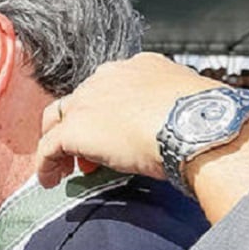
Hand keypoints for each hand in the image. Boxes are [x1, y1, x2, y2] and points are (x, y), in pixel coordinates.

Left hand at [36, 53, 217, 188]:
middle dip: (80, 128)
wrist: (195, 126)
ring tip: (64, 171)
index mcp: (137, 68)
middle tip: (86, 157)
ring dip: (58, 147)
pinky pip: (48, 148)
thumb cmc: (202, 120)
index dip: (105, 113)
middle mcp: (106, 77)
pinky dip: (46, 166)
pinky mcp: (74, 128)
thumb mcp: (184, 106)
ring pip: (57, 121)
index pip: (107, 87)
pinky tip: (50, 182)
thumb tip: (170, 131)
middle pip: (78, 102)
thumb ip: (166, 111)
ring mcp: (87, 101)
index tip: (112, 135)